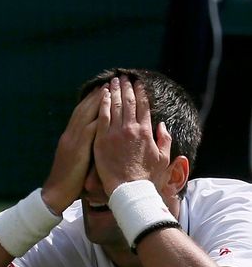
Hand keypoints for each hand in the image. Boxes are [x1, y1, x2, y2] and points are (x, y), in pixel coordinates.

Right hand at [42, 85, 105, 214]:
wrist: (56, 192)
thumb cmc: (69, 181)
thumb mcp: (76, 160)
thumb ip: (85, 148)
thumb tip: (98, 140)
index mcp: (69, 137)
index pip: (81, 113)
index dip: (92, 100)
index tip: (104, 89)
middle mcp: (70, 135)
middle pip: (84, 109)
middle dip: (98, 95)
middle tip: (111, 81)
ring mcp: (72, 141)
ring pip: (86, 115)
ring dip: (99, 101)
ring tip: (112, 88)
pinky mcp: (77, 149)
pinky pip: (89, 129)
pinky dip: (99, 117)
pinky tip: (109, 110)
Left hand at [93, 76, 171, 194]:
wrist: (129, 189)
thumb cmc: (147, 177)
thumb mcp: (163, 158)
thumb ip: (165, 140)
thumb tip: (163, 126)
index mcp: (147, 131)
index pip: (144, 106)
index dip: (141, 93)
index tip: (138, 84)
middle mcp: (131, 128)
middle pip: (128, 102)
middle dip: (126, 87)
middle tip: (123, 77)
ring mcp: (115, 133)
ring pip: (115, 106)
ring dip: (114, 91)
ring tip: (113, 81)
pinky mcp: (102, 139)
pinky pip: (101, 117)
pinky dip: (102, 104)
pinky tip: (102, 95)